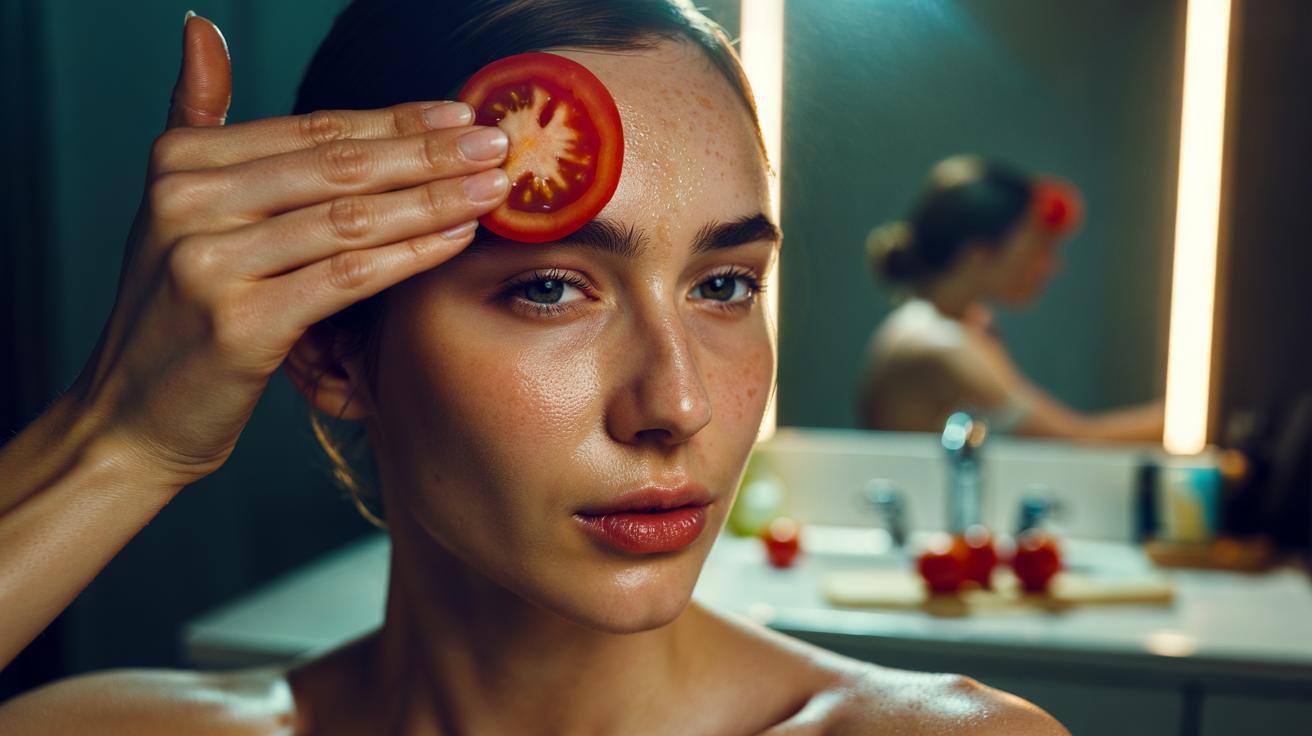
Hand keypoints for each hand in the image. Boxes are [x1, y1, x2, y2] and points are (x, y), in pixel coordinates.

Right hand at [70, 13, 508, 485]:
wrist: (130, 417)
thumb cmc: (177, 313)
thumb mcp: (175, 208)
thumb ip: (199, 121)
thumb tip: (201, 29)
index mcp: (180, 164)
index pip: (312, 131)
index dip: (394, 120)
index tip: (459, 114)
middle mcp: (188, 204)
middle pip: (338, 167)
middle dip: (429, 153)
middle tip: (496, 145)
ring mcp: (210, 264)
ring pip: (351, 218)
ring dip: (435, 199)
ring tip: (493, 188)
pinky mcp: (240, 325)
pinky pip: (348, 277)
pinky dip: (411, 254)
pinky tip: (457, 239)